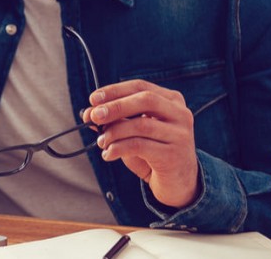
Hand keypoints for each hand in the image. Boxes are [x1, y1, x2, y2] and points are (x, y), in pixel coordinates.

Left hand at [85, 79, 199, 208]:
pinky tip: (108, 154)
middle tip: (94, 116)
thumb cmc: (154, 152)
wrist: (179, 183)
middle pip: (145, 100)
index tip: (93, 99)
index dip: (115, 90)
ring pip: (141, 125)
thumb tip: (89, 114)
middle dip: (115, 107)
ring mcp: (180, 134)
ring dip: (114, 132)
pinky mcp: (173, 155)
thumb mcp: (135, 133)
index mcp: (171, 101)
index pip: (140, 87)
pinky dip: (119, 148)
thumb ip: (117, 120)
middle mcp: (180, 114)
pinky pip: (140, 146)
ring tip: (101, 141)